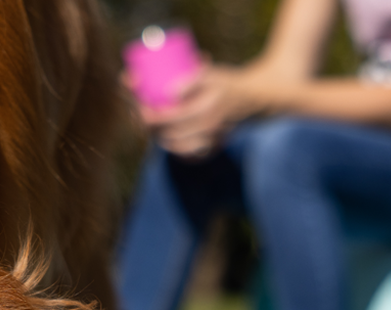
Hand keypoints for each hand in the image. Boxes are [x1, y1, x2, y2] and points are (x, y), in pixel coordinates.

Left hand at [143, 64, 264, 157]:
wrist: (251, 100)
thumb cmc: (225, 83)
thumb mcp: (210, 74)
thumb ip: (190, 81)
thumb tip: (169, 93)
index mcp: (205, 110)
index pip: (168, 118)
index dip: (148, 115)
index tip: (139, 107)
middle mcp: (207, 130)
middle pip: (168, 133)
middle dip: (149, 127)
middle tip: (140, 116)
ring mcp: (210, 142)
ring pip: (175, 146)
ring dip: (159, 138)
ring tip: (152, 126)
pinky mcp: (212, 150)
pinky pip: (188, 156)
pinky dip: (175, 149)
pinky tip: (167, 141)